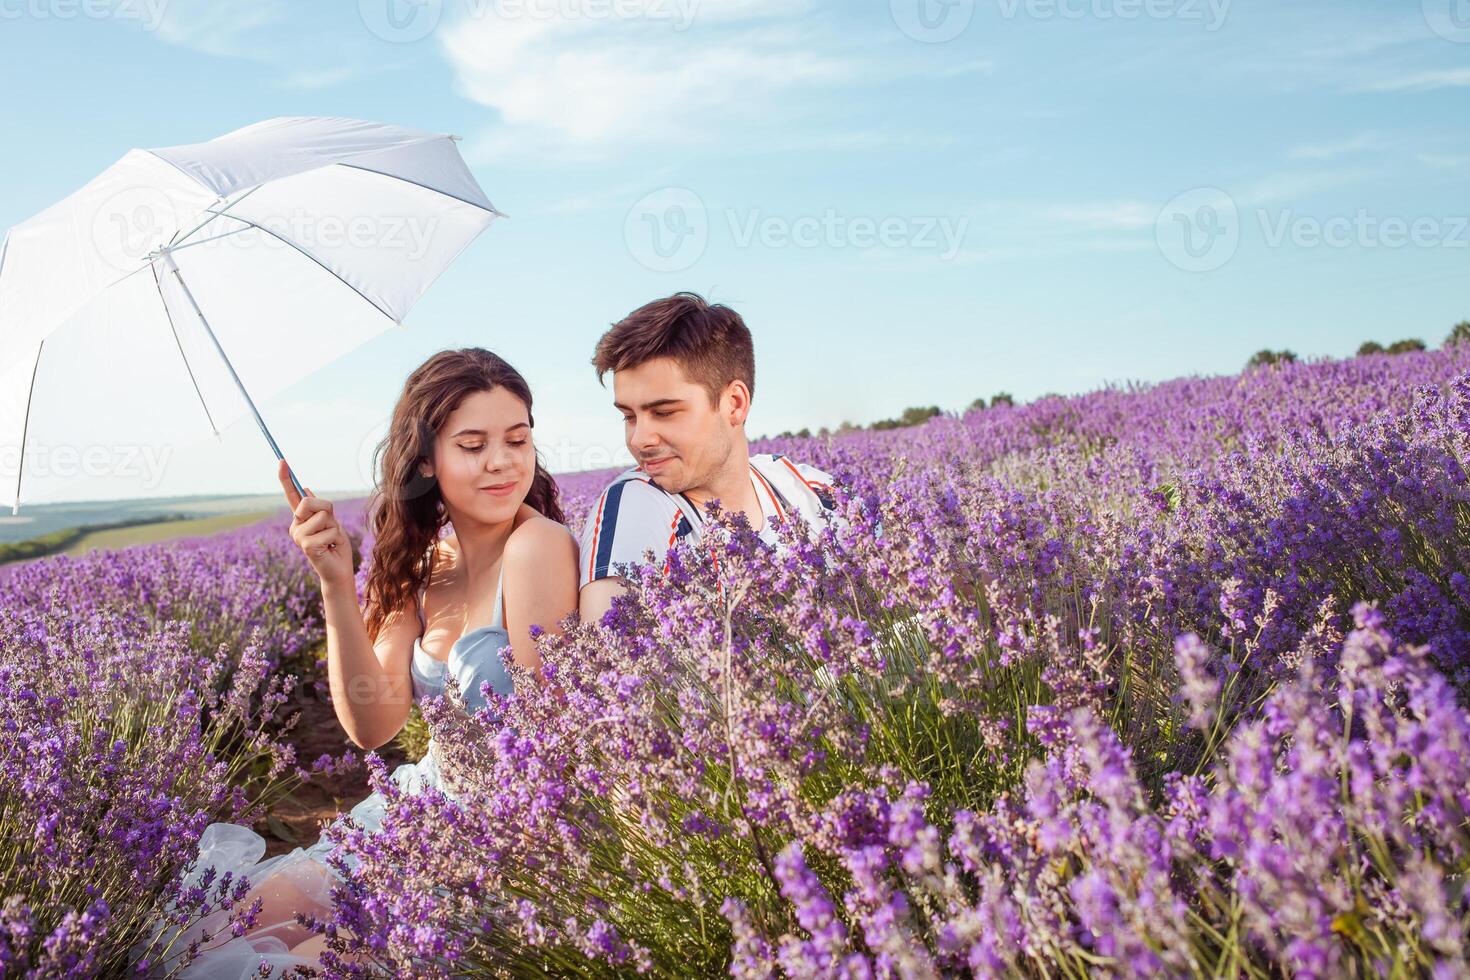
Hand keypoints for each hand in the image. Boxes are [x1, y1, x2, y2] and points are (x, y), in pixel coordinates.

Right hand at [279, 459, 352, 587]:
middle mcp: (295, 526)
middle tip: (331, 527)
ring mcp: (298, 536)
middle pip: (308, 501)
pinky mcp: (306, 546)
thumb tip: (306, 489)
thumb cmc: (336, 546)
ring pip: (322, 516)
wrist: (339, 571)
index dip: (286, 478)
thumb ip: (320, 508)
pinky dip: (336, 538)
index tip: (282, 460)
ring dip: (334, 527)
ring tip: (331, 540)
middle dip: (326, 510)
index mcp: (300, 519)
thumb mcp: (331, 522)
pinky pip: (329, 530)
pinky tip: (330, 548)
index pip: (292, 495)